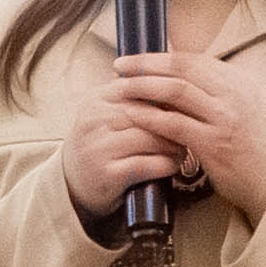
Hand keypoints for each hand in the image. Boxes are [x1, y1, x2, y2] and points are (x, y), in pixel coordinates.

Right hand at [62, 81, 191, 222]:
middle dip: (176, 120)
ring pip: (152, 137)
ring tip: (184, 148)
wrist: (72, 184)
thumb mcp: (108, 114)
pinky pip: (149, 164)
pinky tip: (173, 165)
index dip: (169, 94)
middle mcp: (94, 120)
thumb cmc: (101, 145)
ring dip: (175, 144)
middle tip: (193, 128)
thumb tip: (178, 81)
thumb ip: (134, 98)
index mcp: (97, 99)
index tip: (189, 103)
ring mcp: (99, 147)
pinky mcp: (108, 174)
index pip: (140, 85)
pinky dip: (167, 164)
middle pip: (149, 112)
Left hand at [112, 44, 265, 221]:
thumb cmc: (252, 148)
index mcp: (239, 82)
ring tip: (119, 88)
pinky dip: (150, 117)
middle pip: (182, 68)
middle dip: (146, 64)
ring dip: (143, 87)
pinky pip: (175, 124)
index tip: (136, 59)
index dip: (160, 56)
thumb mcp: (242, 109)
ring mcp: (225, 118)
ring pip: (176, 91)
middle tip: (119, 65)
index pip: (193, 60)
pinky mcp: (214, 143)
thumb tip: (177, 75)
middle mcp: (234, 94)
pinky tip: (132, 115)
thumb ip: (216, 91)